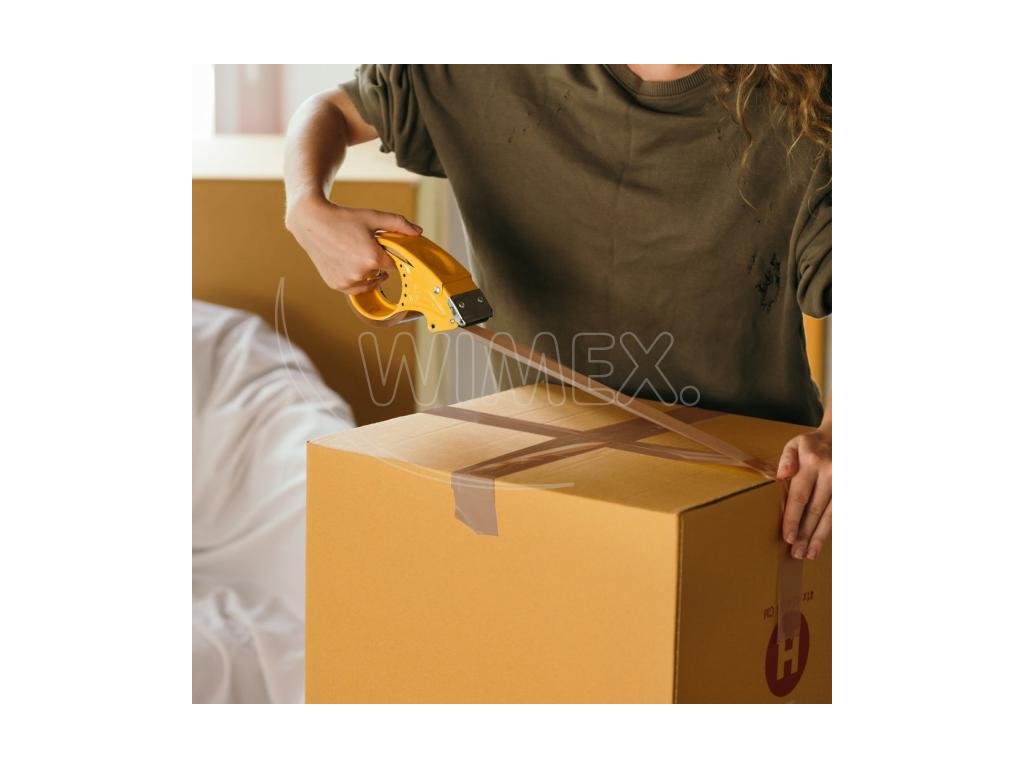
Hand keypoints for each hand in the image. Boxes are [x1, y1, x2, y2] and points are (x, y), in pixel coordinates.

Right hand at [285, 195, 421, 293]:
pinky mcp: (336, 285)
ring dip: (366, 272)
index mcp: (372, 258)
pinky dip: (354, 278)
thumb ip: (398, 224)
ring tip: (354, 253)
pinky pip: (354, 287)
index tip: (384, 250)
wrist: (312, 223)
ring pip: (368, 282)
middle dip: (376, 262)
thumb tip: (418, 232)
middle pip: (380, 273)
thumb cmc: (343, 219)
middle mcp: (360, 273)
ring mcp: (347, 282)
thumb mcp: (373, 217)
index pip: (394, 265)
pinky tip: (347, 262)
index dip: (390, 257)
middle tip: (363, 246)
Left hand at [777, 426, 830, 559]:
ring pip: (830, 515)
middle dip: (805, 533)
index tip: (788, 537)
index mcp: (813, 463)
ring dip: (819, 537)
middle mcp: (831, 474)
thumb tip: (782, 475)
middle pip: (816, 510)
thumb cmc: (811, 445)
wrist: (839, 438)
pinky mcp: (849, 491)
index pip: (800, 495)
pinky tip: (820, 542)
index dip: (793, 518)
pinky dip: (828, 529)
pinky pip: (837, 513)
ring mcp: (843, 483)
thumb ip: (786, 459)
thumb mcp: (794, 444)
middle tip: (796, 553)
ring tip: (809, 554)